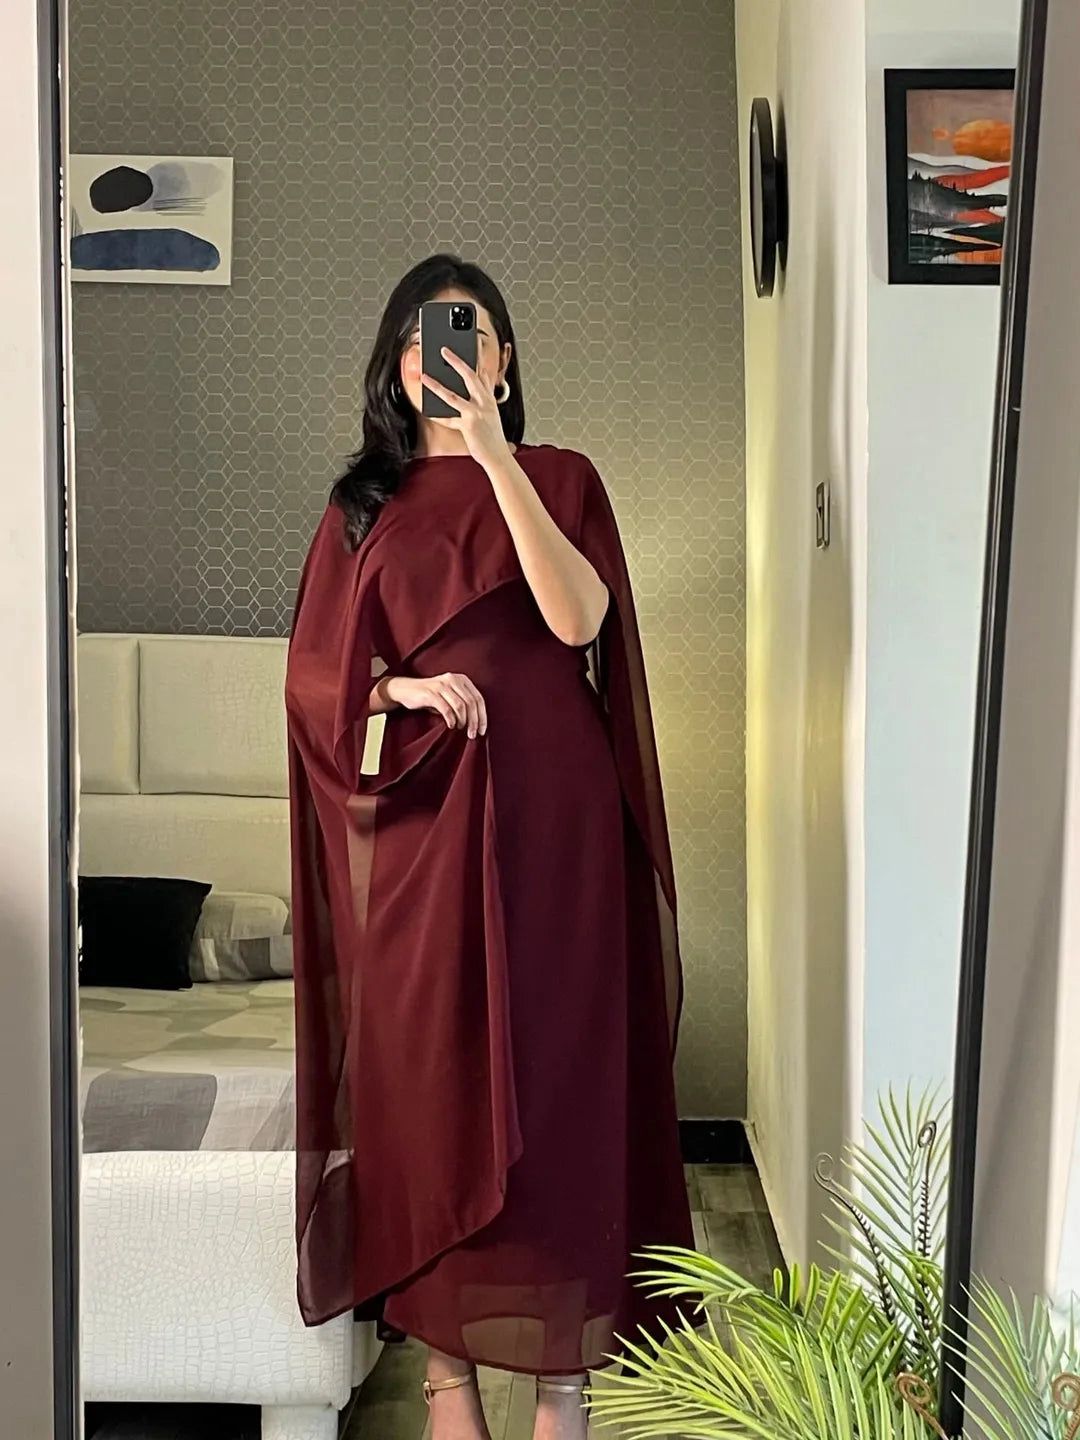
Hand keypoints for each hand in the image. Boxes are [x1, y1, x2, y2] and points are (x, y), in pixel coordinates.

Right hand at [383, 672, 487, 737]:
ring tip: (460, 729)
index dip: (483, 716)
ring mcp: (442, 685)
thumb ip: (463, 704)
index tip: (482, 730)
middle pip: (471, 703)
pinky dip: (451, 719)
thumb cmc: (430, 697)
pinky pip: (446, 709)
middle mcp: (453, 679)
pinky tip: (450, 726)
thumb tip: (477, 723)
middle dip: (474, 721)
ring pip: (460, 706)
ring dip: (463, 721)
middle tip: (473, 734)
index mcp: (461, 679)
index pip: (478, 698)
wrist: (405, 690)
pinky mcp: (431, 693)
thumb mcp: (449, 696)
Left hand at [420, 348, 513, 471]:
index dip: (478, 355)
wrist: (498, 456)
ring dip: (436, 385)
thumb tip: (471, 388)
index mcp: (489, 398)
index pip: (483, 372)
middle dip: (456, 360)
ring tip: (425, 376)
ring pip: (452, 395)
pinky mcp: (468, 425)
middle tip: (444, 349)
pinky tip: (427, 410)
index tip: (474, 340)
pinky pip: (448, 419)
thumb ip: (482, 399)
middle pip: (469, 375)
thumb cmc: (492, 437)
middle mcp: (484, 402)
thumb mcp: (491, 414)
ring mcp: (476, 413)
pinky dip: (437, 416)